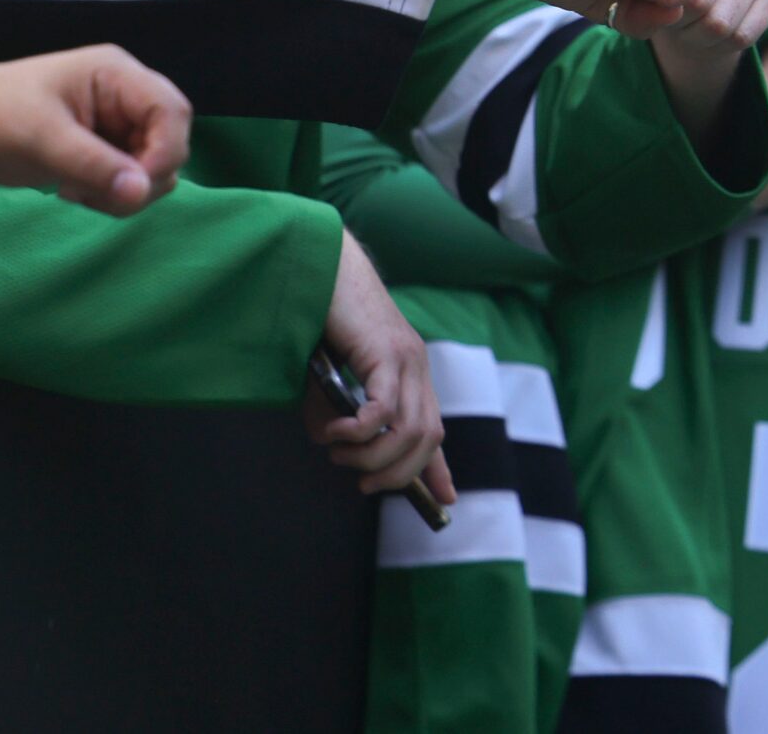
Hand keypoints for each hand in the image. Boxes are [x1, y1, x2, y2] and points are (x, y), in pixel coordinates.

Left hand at [0, 44, 190, 213]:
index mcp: (117, 75)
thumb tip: (141, 191)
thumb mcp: (41, 138)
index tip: (133, 186)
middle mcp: (126, 97)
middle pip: (171, 140)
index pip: (172, 110)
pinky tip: (73, 191)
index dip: (166, 150)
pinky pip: (133, 179)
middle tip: (96, 195)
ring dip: (126, 190)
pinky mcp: (106, 151)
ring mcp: (118, 125)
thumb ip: (94, 164)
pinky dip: (112, 195)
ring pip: (156, 166)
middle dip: (142, 175)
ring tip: (77, 192)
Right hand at [306, 232, 456, 506]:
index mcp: (410, 375)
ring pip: (409, 431)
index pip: (434, 429)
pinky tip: (338, 432)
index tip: (444, 502)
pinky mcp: (387, 351)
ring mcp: (406, 359)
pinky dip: (362, 431)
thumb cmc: (323, 320)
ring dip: (372, 457)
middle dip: (395, 474)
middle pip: (428, 440)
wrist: (326, 265)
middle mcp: (417, 369)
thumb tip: (334, 444)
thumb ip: (336, 412)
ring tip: (340, 453)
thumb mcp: (329, 379)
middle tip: (359, 480)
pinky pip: (385, 408)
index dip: (438, 470)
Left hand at [646, 0, 767, 128]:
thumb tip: (670, 11)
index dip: (658, 2)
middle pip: (700, 3)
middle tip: (671, 17)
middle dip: (678, 23)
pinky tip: (711, 34)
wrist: (686, 6)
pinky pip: (742, 37)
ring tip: (689, 26)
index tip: (649, 1)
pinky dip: (719, 47)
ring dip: (697, 37)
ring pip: (720, 25)